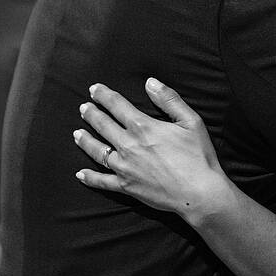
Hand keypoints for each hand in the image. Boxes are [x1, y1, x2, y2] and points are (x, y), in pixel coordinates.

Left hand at [73, 79, 234, 224]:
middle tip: (83, 108)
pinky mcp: (126, 186)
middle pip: (102, 125)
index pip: (117, 105)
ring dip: (85, 140)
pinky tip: (80, 174)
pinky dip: (90, 177)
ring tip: (77, 133)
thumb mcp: (191, 121)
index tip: (94, 89)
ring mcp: (124, 167)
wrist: (199, 193)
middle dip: (91, 114)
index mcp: (143, 127)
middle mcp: (128, 145)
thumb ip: (169, 100)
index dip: (103, 95)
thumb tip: (150, 82)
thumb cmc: (198, 156)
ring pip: (97, 151)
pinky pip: (102, 181)